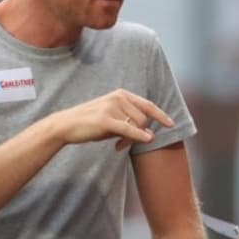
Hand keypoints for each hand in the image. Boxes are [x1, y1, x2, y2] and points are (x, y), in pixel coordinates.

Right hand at [52, 89, 173, 148]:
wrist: (66, 125)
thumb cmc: (91, 123)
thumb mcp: (113, 118)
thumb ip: (130, 121)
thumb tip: (150, 133)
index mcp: (122, 94)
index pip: (147, 104)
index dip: (161, 115)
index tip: (171, 124)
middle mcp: (119, 97)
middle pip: (144, 119)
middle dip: (139, 134)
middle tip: (123, 144)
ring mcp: (112, 107)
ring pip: (137, 126)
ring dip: (131, 140)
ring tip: (117, 144)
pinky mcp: (106, 120)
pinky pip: (129, 129)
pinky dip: (140, 136)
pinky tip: (148, 140)